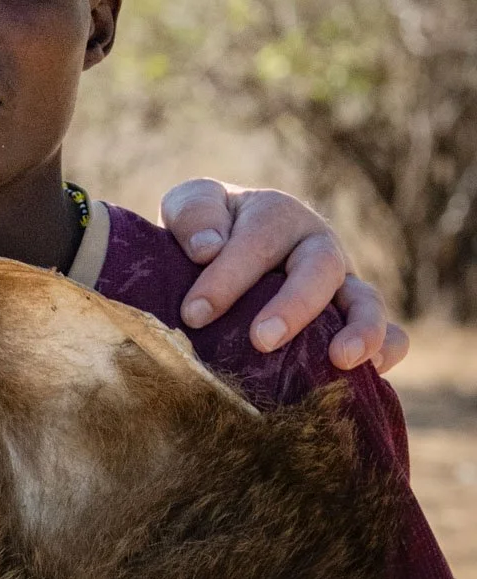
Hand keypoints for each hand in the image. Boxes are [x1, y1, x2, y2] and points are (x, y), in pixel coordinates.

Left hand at [159, 179, 405, 371]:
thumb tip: (208, 248)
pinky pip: (389, 332)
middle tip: (261, 341)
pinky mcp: (353, 318)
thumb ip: (193, 215)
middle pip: (320, 268)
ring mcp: (341, 283)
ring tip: (340, 359)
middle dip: (293, 306)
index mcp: (276, 214)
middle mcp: (316, 245)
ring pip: (366, 300)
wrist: (219, 246)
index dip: (227, 279)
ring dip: (359, 330)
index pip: (258, 243)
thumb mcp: (189, 206)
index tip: (194, 314)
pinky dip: (387, 349)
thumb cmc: (203, 229)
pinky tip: (370, 372)